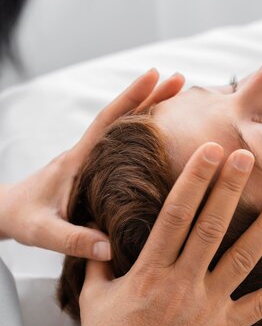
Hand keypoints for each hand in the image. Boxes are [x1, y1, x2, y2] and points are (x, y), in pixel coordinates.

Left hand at [0, 69, 183, 259]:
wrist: (8, 212)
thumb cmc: (24, 218)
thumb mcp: (44, 233)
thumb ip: (74, 240)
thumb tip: (110, 248)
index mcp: (78, 160)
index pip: (108, 122)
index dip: (132, 98)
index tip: (155, 76)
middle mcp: (88, 153)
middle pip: (123, 116)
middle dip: (151, 96)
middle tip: (180, 80)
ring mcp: (93, 158)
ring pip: (126, 127)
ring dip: (151, 110)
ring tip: (180, 99)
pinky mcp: (97, 167)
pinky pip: (125, 143)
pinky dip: (145, 131)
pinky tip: (165, 134)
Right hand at [77, 143, 261, 325]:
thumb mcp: (94, 298)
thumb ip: (100, 262)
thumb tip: (100, 231)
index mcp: (149, 272)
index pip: (175, 215)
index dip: (194, 180)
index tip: (209, 151)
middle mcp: (181, 285)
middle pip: (211, 227)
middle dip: (229, 188)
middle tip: (246, 156)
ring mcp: (206, 308)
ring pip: (242, 260)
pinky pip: (260, 307)